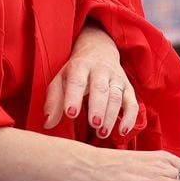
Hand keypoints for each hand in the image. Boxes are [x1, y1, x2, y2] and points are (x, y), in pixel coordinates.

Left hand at [44, 22, 138, 137]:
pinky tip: (122, 132)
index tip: (71, 113)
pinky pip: (132, 103)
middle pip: (100, 88)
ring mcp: (116, 78)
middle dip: (98, 107)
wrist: (99, 48)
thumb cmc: (75, 71)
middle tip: (93, 124)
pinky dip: (130, 118)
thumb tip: (47, 124)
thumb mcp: (61, 79)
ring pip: (116, 96)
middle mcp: (100, 70)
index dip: (74, 96)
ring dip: (111, 116)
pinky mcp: (128, 87)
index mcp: (80, 66)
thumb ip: (53, 100)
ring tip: (102, 132)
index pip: (77, 80)